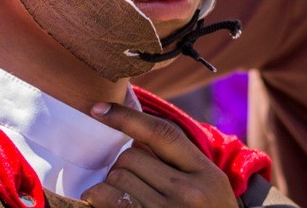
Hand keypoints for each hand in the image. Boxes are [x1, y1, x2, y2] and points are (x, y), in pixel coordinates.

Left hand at [81, 102, 236, 207]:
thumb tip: (135, 136)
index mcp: (206, 174)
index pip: (163, 133)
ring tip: (118, 194)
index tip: (99, 109)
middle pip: (131, 157)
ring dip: (109, 184)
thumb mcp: (208, 185)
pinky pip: (110, 202)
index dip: (127, 117)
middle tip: (129, 180)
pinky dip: (98, 198)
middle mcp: (188, 193)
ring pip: (117, 179)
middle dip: (122, 164)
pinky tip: (100, 200)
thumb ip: (180, 160)